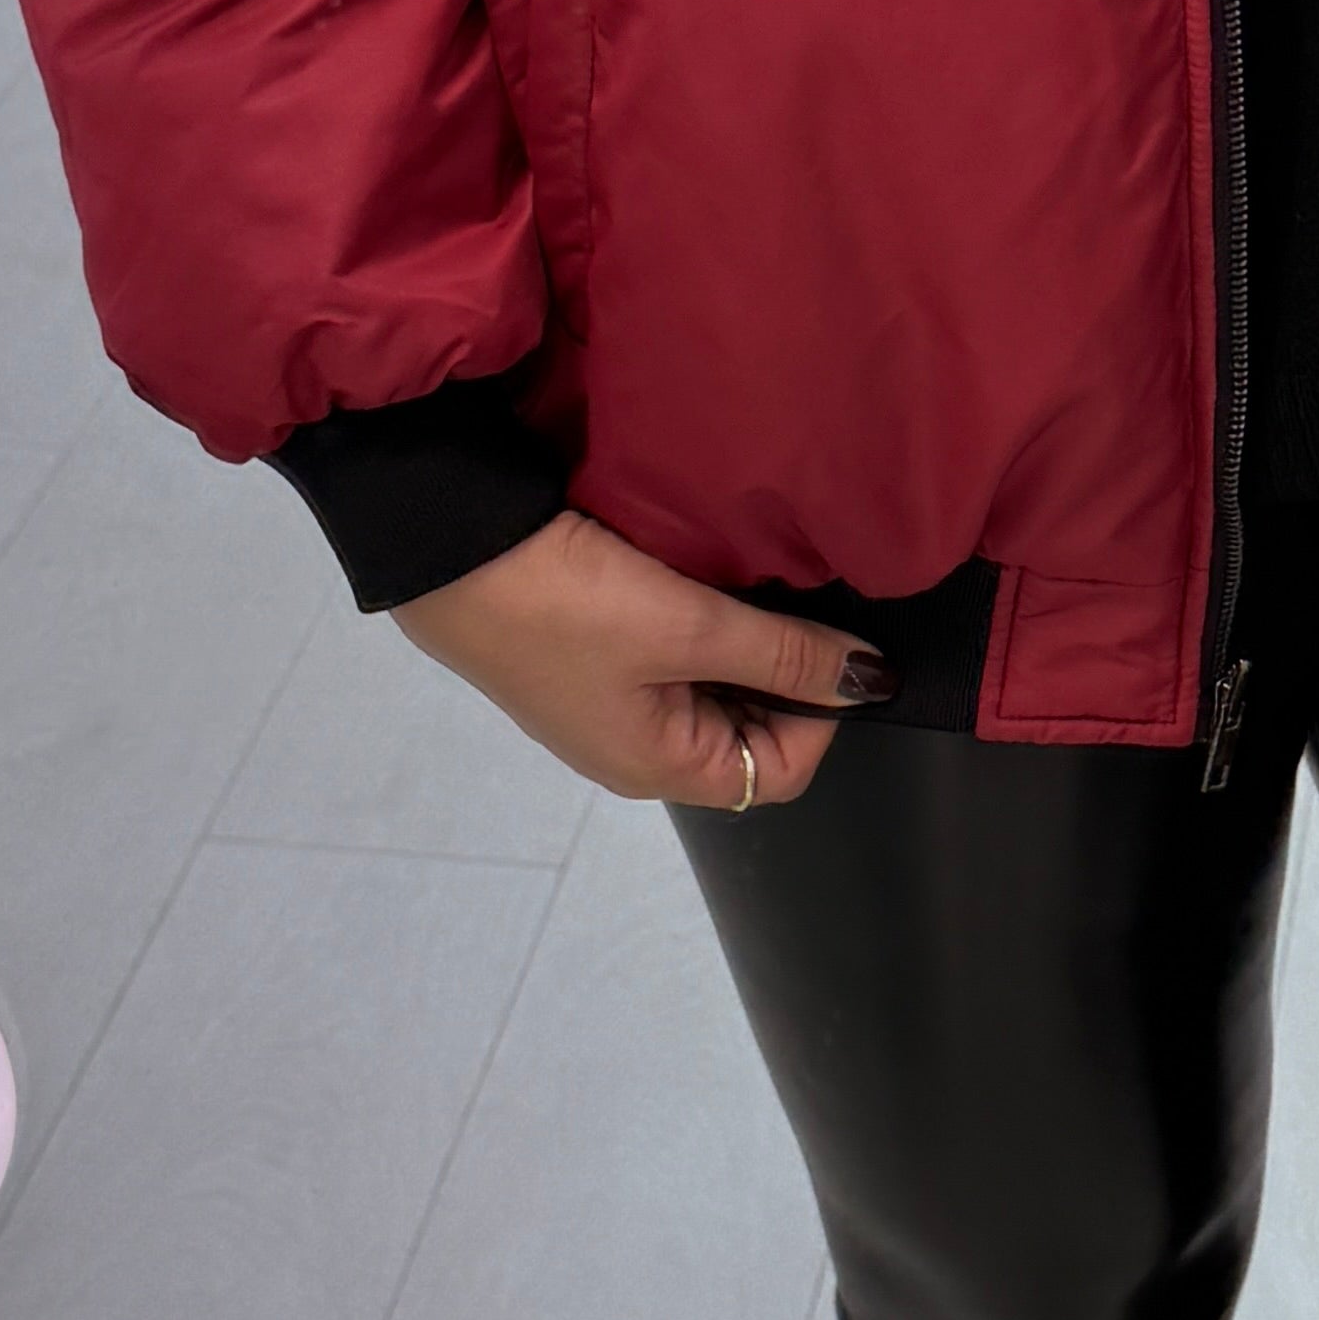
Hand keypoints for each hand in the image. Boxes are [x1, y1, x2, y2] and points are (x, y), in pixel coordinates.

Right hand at [394, 503, 888, 809]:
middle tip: (795, 602)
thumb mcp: (689, 628)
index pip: (783, 772)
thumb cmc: (563, 605)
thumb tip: (872, 680)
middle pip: (749, 731)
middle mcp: (637, 751)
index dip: (822, 714)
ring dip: (741, 642)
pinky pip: (670, 655)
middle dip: (783, 673)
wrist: (446, 548)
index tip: (828, 644)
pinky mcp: (587, 658)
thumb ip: (786, 654)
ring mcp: (608, 706)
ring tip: (753, 584)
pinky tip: (701, 576)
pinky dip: (698, 623)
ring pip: (712, 687)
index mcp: (662, 767)